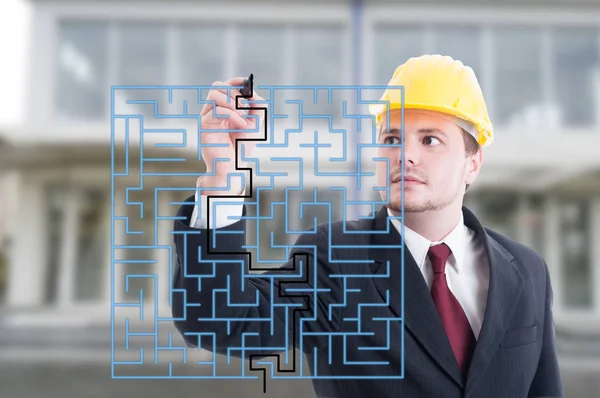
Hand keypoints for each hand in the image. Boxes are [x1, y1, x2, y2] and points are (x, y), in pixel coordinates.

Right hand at [197, 77, 265, 194]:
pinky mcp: (204, 126)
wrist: (232, 167)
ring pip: (213, 95)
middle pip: (216, 86)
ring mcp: (207, 117)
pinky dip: (231, 114)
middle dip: (233, 92)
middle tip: (245, 106)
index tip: (246, 82)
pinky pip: (216, 110)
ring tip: (242, 115)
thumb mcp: (254, 125)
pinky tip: (241, 124)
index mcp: (223, 108)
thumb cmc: (240, 148)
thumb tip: (255, 95)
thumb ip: (257, 109)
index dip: (235, 81)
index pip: (225, 86)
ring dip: (231, 101)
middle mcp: (213, 110)